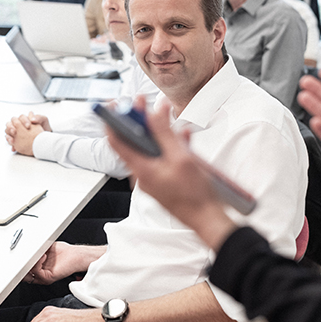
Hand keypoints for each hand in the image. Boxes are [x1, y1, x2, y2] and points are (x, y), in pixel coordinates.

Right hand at [5, 112, 50, 155]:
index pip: (20, 117)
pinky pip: (10, 140)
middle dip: (11, 127)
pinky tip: (14, 146)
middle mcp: (19, 124)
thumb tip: (32, 119)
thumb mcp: (44, 121)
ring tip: (12, 139)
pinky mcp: (16, 139)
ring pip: (7, 131)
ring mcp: (17, 132)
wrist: (45, 138)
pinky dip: (10, 143)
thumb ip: (39, 117)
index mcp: (25, 118)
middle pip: (10, 123)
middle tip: (15, 132)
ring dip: (8, 134)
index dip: (23, 121)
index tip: (28, 126)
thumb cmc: (44, 127)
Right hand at [23, 241, 104, 284]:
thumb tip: (26, 245)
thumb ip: (36, 249)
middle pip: (24, 275)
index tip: (20, 255)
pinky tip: (42, 256)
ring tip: (37, 253)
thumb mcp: (46, 248)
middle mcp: (40, 274)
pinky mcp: (48, 278)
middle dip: (22, 265)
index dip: (21, 263)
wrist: (75, 256)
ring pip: (28, 274)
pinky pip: (37, 273)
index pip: (24, 270)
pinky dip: (37, 263)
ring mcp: (43, 277)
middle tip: (24, 255)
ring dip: (30, 262)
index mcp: (39, 268)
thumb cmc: (64, 252)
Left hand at [106, 96, 236, 250]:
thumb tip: (155, 112)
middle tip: (141, 101)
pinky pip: (162, 157)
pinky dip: (170, 145)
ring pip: (150, 147)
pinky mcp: (164, 178)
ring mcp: (153, 176)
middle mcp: (143, 173)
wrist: (207, 220)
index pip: (117, 141)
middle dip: (137, 119)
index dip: (112, 121)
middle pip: (133, 141)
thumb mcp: (181, 158)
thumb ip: (165, 134)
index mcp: (141, 169)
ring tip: (165, 114)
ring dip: (157, 130)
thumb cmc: (195, 195)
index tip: (113, 105)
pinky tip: (183, 136)